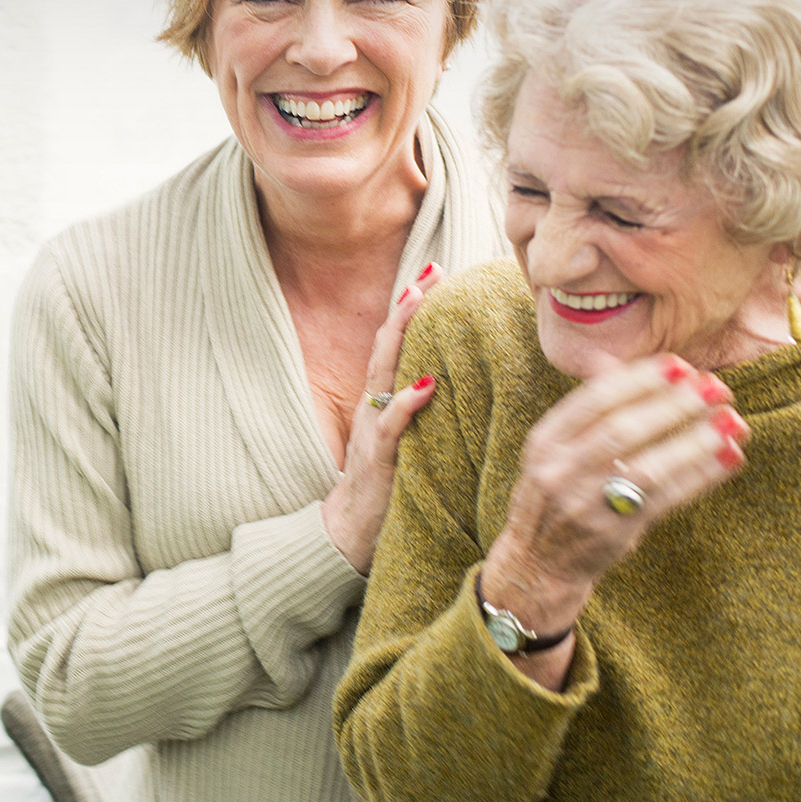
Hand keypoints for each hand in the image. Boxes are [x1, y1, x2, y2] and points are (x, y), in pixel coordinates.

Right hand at [324, 263, 443, 574]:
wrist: (349, 531)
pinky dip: (406, 403)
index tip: (432, 272)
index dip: (411, 307)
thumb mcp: (406, 439)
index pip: (396, 343)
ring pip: (384, 371)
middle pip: (388, 344)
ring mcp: (373, 428)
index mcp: (381, 399)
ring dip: (401, 334)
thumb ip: (419, 410)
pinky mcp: (379, 458)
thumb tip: (451, 381)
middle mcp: (373, 404)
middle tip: (430, 270)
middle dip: (407, 305)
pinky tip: (425, 385)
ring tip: (418, 301)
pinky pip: (391, 426)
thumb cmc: (385, 484)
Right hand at [482, 353, 747, 632]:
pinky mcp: (615, 533)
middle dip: (673, 404)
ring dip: (694, 441)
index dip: (640, 379)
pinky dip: (701, 476)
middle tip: (715, 387)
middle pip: (622, 430)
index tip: (679, 365)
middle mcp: (560, 471)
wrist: (536, 563)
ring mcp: (586, 505)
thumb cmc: (556, 494)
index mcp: (545, 441)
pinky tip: (728, 457)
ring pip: (648, 467)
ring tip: (732, 421)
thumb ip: (587, 415)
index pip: (594, 400)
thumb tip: (626, 366)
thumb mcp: (553, 450)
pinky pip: (666, 499)